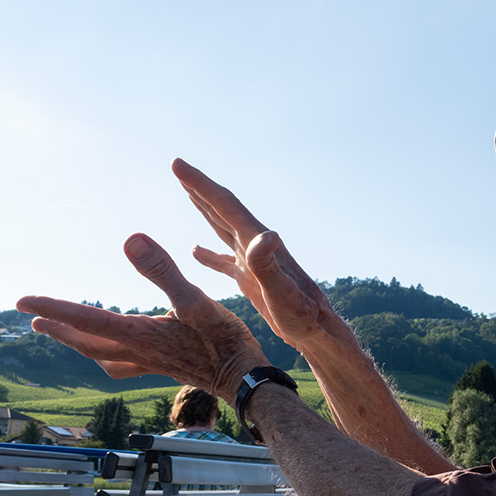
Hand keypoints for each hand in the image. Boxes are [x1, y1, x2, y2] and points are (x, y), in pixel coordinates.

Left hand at [17, 233, 267, 401]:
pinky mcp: (166, 368)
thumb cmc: (225, 342)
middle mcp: (140, 351)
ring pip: (103, 356)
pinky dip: (110, 356)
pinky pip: (125, 365)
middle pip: (87, 342)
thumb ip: (162, 269)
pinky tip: (117, 352)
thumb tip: (131, 239)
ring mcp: (152, 363)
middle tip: (34, 317)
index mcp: (141, 334)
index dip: (54, 308)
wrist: (246, 379)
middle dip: (59, 329)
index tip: (24, 302)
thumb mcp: (195, 299)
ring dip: (80, 344)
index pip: (87, 319)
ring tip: (65, 334)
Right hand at [172, 159, 347, 351]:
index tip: (177, 164)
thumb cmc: (302, 315)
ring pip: (224, 229)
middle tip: (178, 167)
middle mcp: (256, 246)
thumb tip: (266, 235)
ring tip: (189, 194)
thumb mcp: (281, 292)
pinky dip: (209, 254)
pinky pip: (225, 261)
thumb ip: (268, 264)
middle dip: (200, 189)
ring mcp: (254, 262)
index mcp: (258, 243)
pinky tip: (196, 251)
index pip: (225, 205)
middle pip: (223, 210)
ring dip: (206, 210)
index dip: (200, 184)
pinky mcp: (253, 280)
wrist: (318, 331)